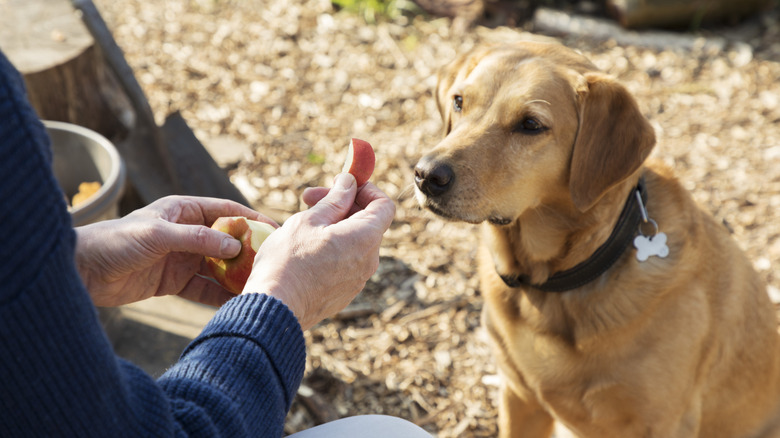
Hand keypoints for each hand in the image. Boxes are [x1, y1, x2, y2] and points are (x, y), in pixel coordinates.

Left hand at [75, 196, 273, 306]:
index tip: (274, 230)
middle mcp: (186, 233)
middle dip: (248, 252)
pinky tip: (236, 302)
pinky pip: (203, 288)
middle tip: (272, 264)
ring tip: (258, 286)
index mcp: (183, 211)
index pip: (226, 212)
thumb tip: (235, 246)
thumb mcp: (158, 234)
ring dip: (235, 276)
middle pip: (226, 241)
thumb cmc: (116, 241)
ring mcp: (182, 258)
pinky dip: (219, 295)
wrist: (82, 271)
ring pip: (218, 266)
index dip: (251, 219)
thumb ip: (197, 240)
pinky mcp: (173, 282)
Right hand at [244, 173, 394, 329]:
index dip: (366, 190)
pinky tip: (304, 250)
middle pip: (367, 223)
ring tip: (302, 224)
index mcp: (365, 237)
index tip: (342, 185)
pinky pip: (345, 263)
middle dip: (342, 205)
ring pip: (354, 243)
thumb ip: (335, 199)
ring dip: (335, 227)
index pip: (384, 205)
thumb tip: (350, 183)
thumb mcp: (310, 220)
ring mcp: (358, 280)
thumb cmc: (289, 260)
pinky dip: (332, 249)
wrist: (275, 308)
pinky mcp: (344, 294)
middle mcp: (369, 260)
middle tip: (308, 199)